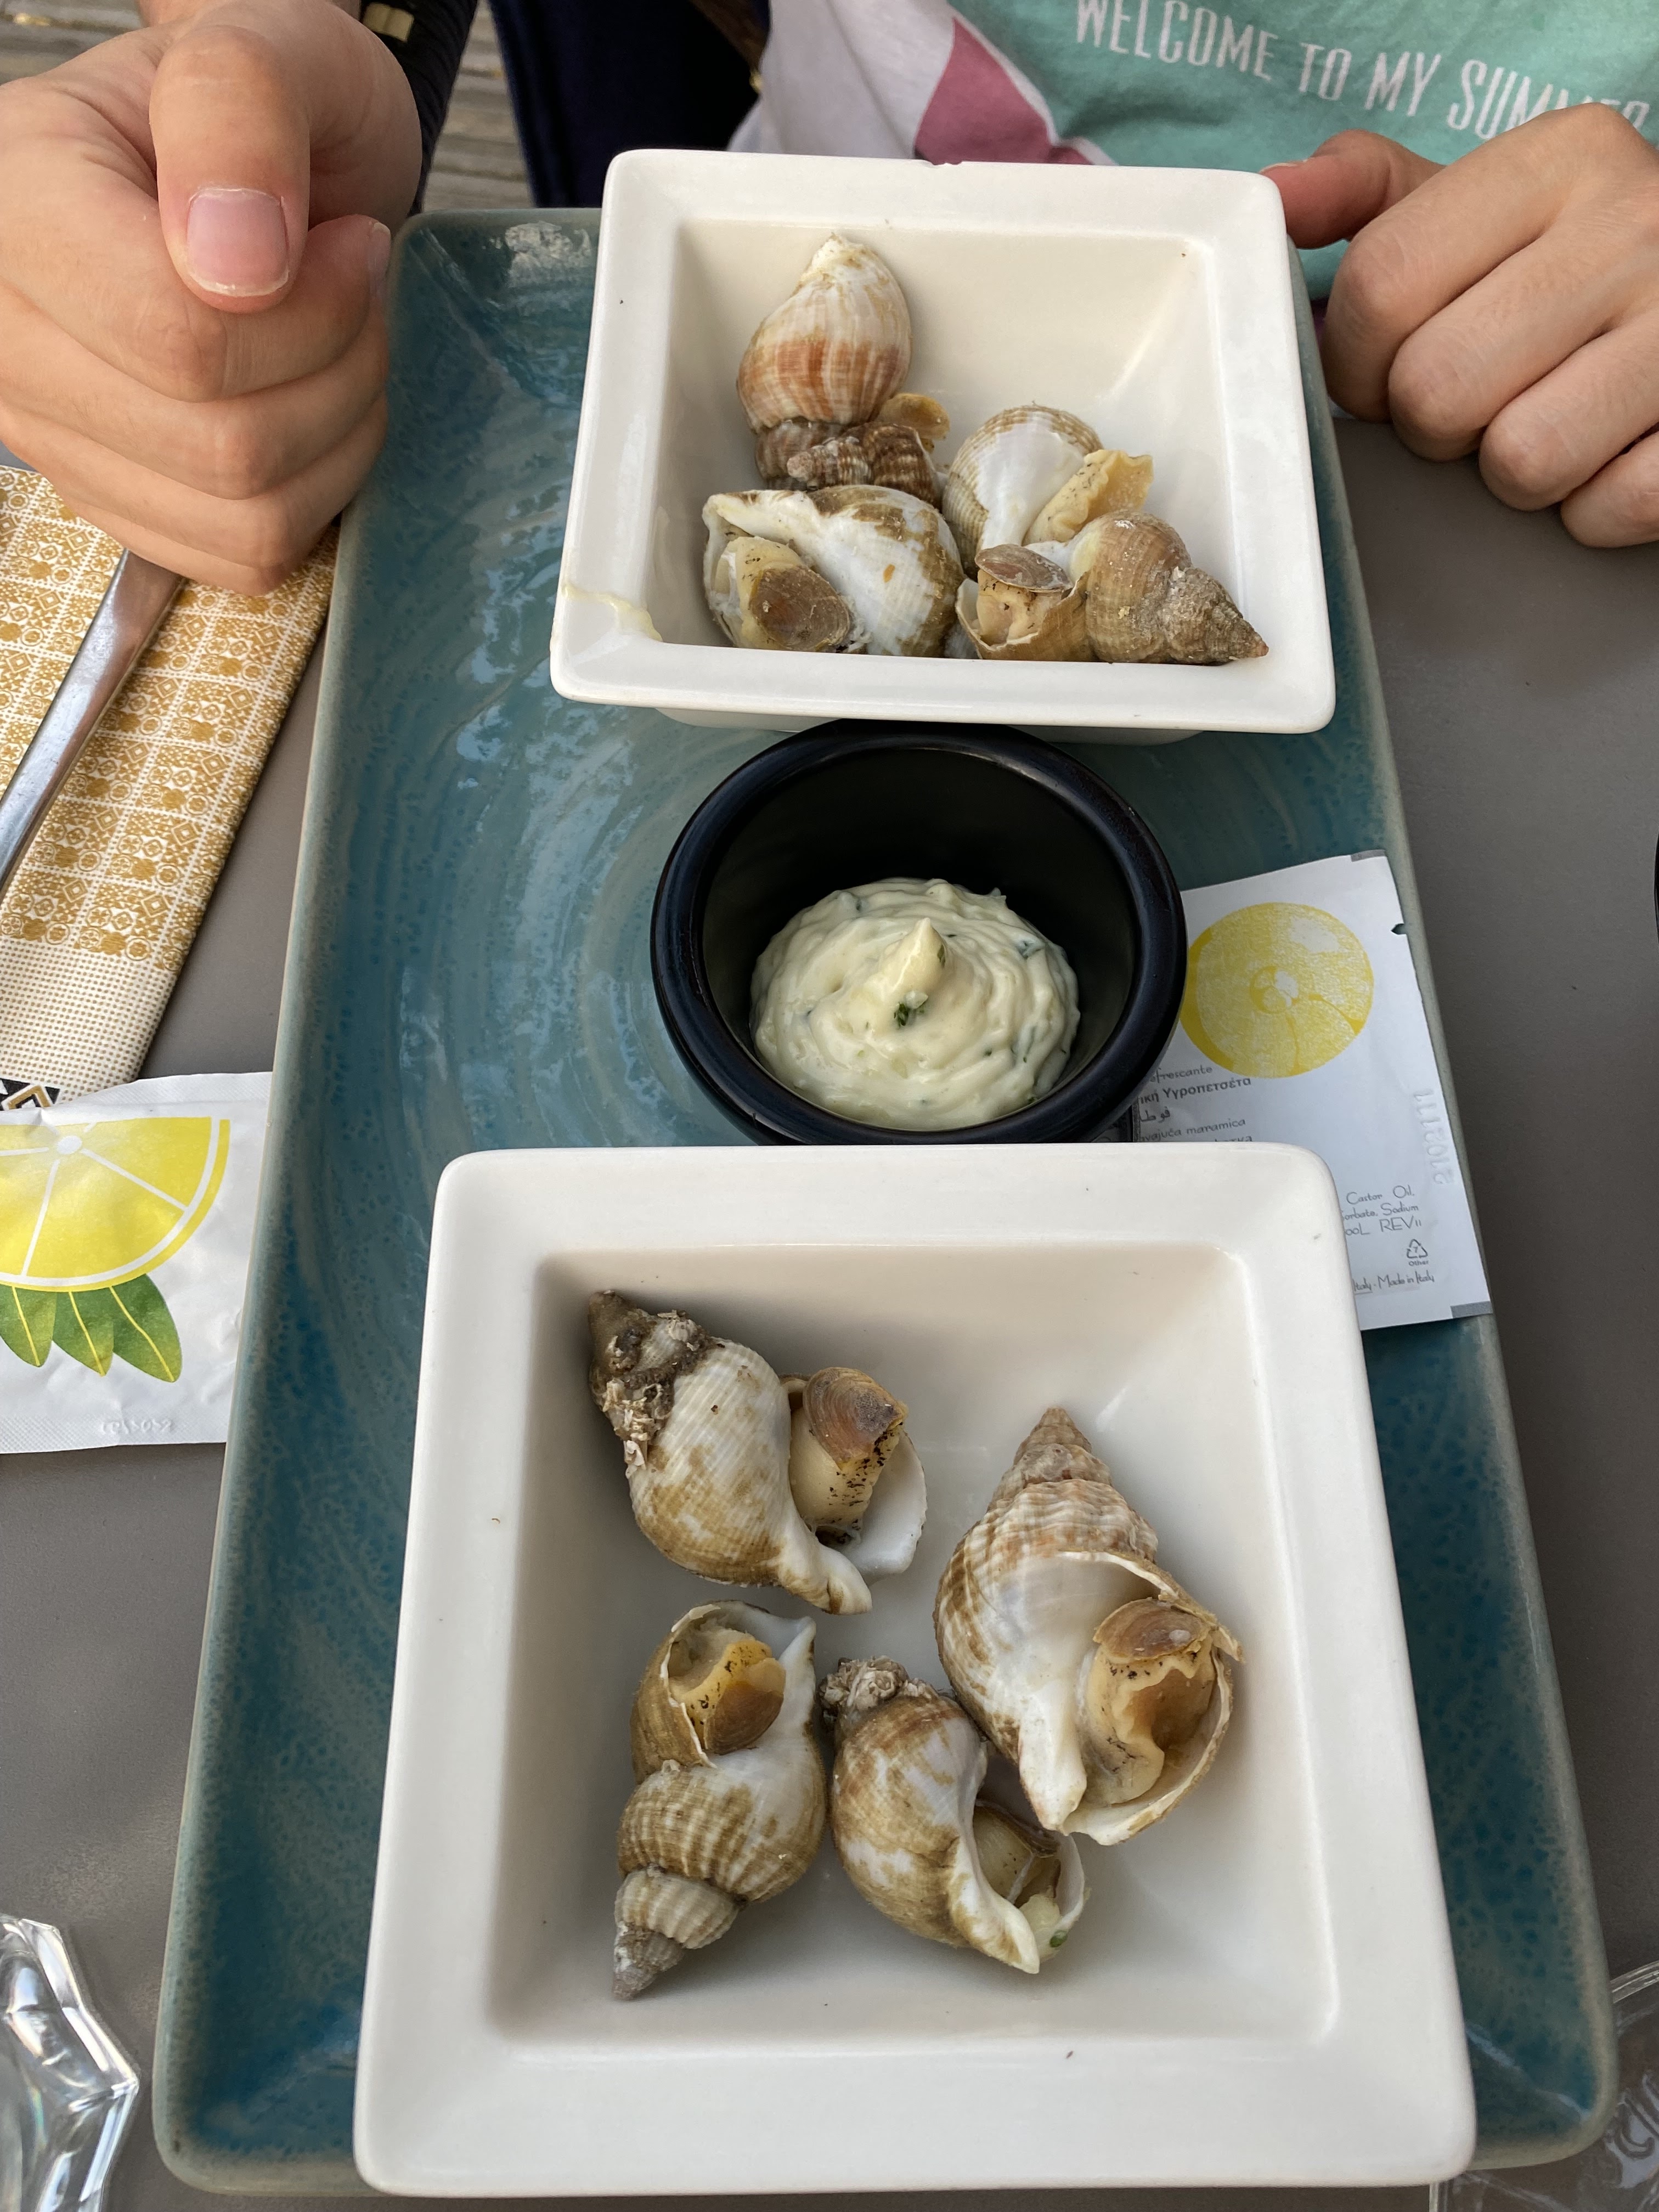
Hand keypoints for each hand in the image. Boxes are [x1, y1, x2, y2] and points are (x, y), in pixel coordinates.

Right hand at [0, 0, 419, 591]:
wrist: (246, 170)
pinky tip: (310, 404)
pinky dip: (312, 492)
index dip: (314, 311)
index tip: (353, 243)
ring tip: (339, 341)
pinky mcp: (112, 500)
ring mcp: (50, 432)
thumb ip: (238, 114)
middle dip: (338, 371)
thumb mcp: (258, 43)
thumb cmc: (257, 106)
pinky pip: (242, 554)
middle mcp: (6, 335)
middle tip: (357, 291)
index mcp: (15, 204)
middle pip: (224, 443)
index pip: (179, 337)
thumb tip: (238, 262)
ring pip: (244, 514)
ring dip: (337, 434)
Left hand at [1268, 110, 1658, 546]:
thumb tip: (1272, 198)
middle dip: (1433, 424)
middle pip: (1437, 388)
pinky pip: (1604, 507)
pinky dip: (1590, 506)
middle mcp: (1633, 225)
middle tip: (1476, 399)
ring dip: (1513, 471)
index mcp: (1560, 159)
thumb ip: (1371, 199)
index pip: (1382, 284)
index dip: (1354, 362)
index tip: (1380, 373)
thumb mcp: (1481, 206)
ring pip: (1520, 459)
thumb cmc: (1569, 263)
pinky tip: (1606, 452)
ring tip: (1545, 418)